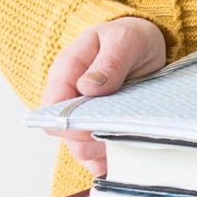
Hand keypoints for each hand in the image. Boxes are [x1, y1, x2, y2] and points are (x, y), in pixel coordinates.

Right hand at [42, 17, 167, 172]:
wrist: (143, 44)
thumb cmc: (129, 38)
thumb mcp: (125, 40)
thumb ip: (110, 61)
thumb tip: (87, 87)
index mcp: (67, 71)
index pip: (53, 109)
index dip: (70, 123)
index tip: (96, 126)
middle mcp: (69, 98)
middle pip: (67, 136)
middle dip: (92, 141)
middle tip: (121, 135)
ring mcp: (82, 116)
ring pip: (82, 149)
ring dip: (103, 151)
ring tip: (128, 142)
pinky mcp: (97, 129)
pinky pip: (97, 155)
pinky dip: (110, 158)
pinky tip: (125, 154)